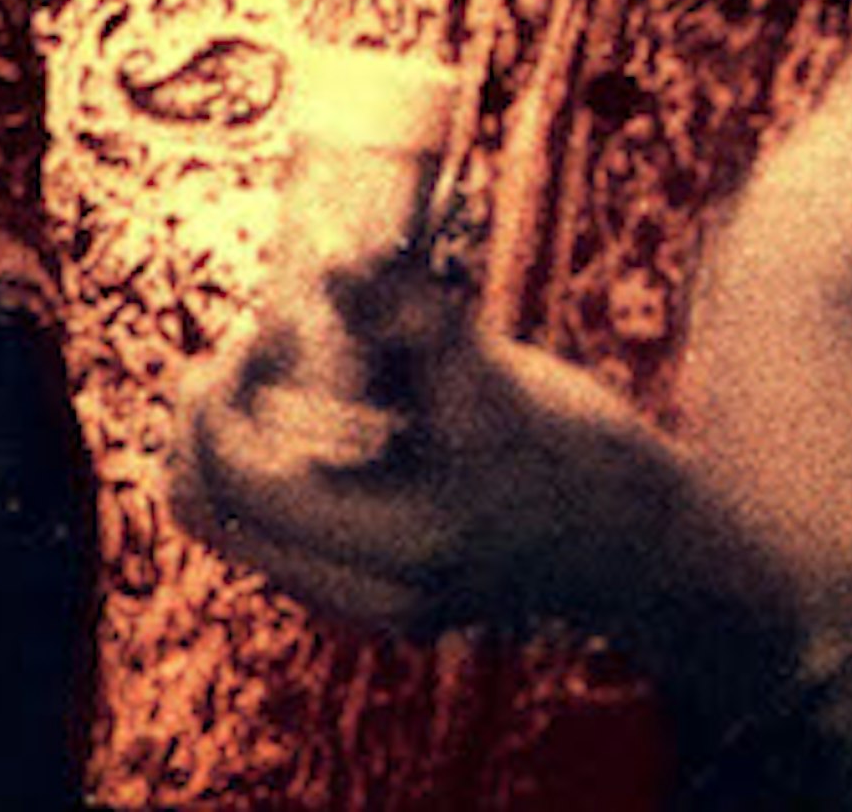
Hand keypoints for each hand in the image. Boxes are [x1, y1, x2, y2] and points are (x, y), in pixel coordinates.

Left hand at [169, 254, 803, 707]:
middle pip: (204, 504)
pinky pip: (267, 531)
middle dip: (209, 409)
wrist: (647, 548)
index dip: (224, 383)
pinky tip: (320, 412)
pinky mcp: (367, 594)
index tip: (273, 324)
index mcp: (393, 544)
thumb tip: (331, 248)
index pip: (232, 472)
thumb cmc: (582, 456)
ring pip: (226, 520)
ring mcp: (363, 603)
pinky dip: (263, 465)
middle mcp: (365, 594)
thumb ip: (407, 313)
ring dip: (229, 436)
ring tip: (288, 370)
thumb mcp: (494, 376)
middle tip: (262, 341)